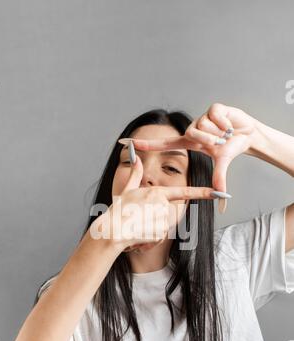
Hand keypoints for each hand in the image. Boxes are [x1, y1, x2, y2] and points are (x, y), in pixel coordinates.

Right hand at [90, 152, 218, 252]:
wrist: (112, 230)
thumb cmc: (118, 210)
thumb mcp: (127, 190)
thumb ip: (135, 174)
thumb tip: (135, 157)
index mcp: (157, 193)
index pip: (185, 193)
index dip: (203, 193)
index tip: (219, 193)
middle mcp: (162, 205)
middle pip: (166, 216)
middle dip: (154, 221)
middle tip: (137, 221)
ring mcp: (162, 218)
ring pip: (162, 227)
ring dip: (151, 231)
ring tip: (136, 228)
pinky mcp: (160, 232)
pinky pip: (159, 237)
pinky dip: (150, 240)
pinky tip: (139, 237)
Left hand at [124, 103, 256, 192]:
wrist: (248, 134)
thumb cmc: (231, 148)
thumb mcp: (222, 163)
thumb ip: (219, 178)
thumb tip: (222, 197)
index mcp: (189, 142)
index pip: (163, 144)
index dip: (146, 145)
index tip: (127, 143)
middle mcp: (193, 129)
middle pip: (191, 134)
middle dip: (209, 140)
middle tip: (221, 142)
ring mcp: (202, 117)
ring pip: (204, 125)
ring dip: (219, 132)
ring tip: (226, 134)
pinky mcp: (214, 107)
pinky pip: (215, 116)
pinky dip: (226, 124)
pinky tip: (230, 125)